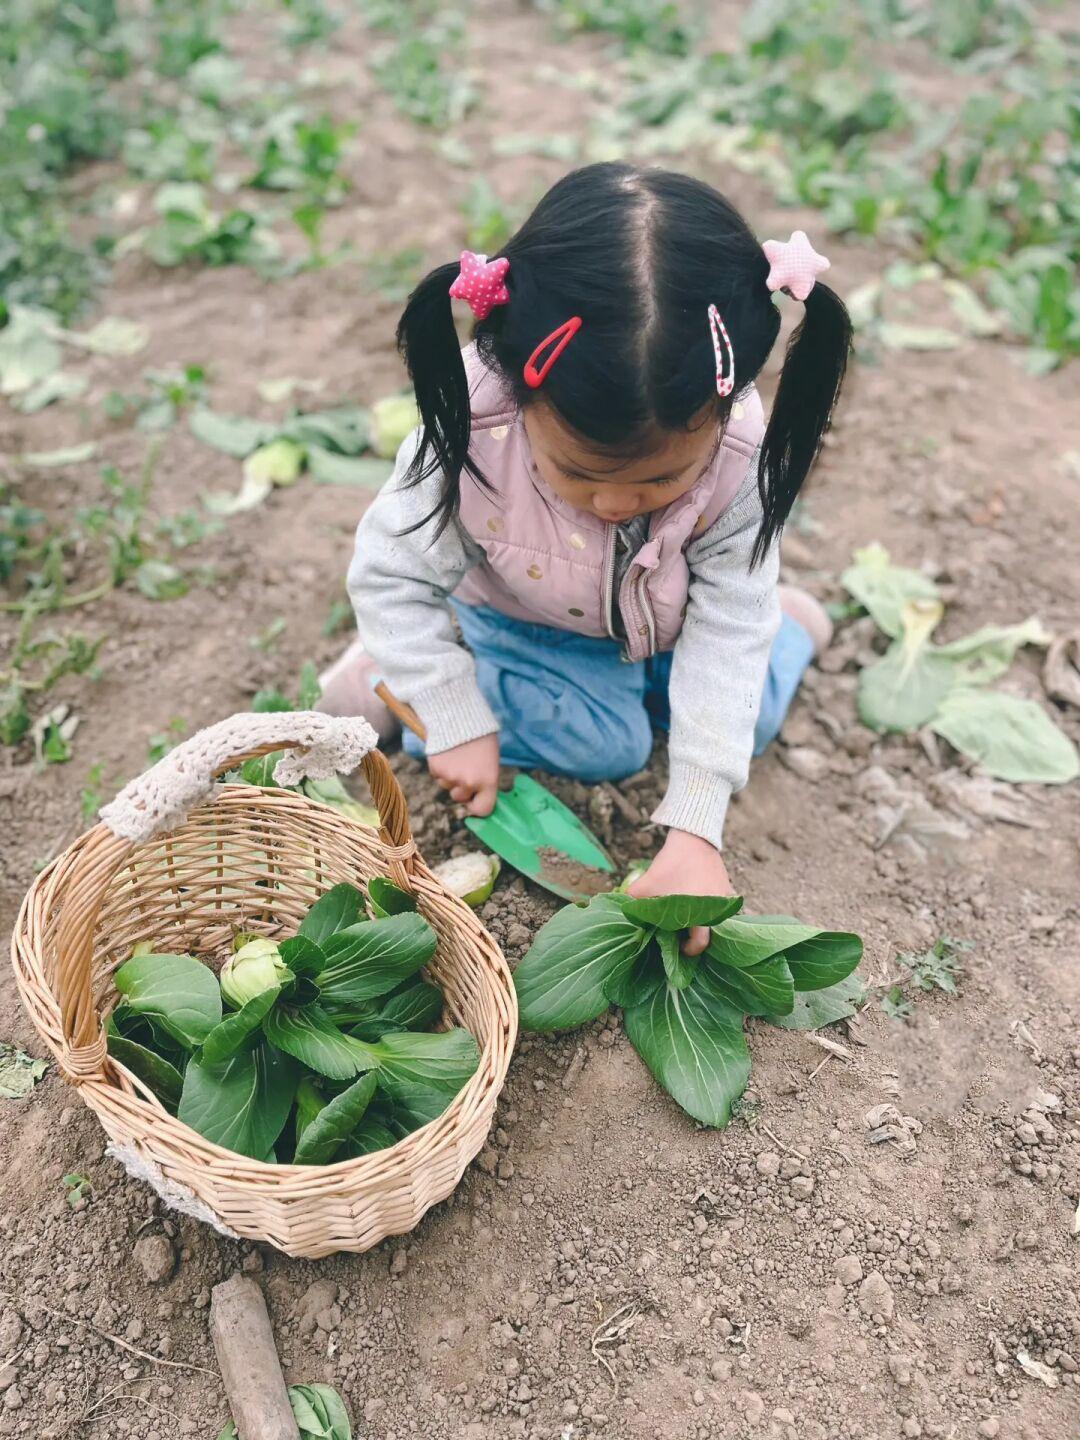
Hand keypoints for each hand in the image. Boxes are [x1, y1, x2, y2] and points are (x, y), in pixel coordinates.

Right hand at [428, 734, 499, 816]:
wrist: (459, 715)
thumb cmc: (480, 735)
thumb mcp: (490, 758)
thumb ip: (485, 778)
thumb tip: (479, 794)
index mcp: (488, 780)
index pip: (483, 809)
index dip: (477, 806)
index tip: (474, 800)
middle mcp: (469, 782)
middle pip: (460, 798)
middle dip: (461, 788)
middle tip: (464, 769)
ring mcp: (450, 777)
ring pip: (446, 786)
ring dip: (449, 776)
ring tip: (456, 756)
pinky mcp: (436, 769)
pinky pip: (437, 775)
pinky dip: (440, 767)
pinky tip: (446, 752)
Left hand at [628, 829, 733, 955]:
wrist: (693, 838)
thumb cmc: (671, 864)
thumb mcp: (647, 884)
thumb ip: (633, 901)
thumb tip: (622, 914)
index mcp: (700, 914)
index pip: (700, 943)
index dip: (690, 949)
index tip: (680, 947)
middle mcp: (717, 910)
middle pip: (711, 935)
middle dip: (698, 938)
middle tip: (684, 936)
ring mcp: (725, 899)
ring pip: (718, 920)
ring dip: (706, 923)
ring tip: (691, 918)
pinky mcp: (727, 888)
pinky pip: (722, 906)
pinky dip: (713, 909)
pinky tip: (701, 904)